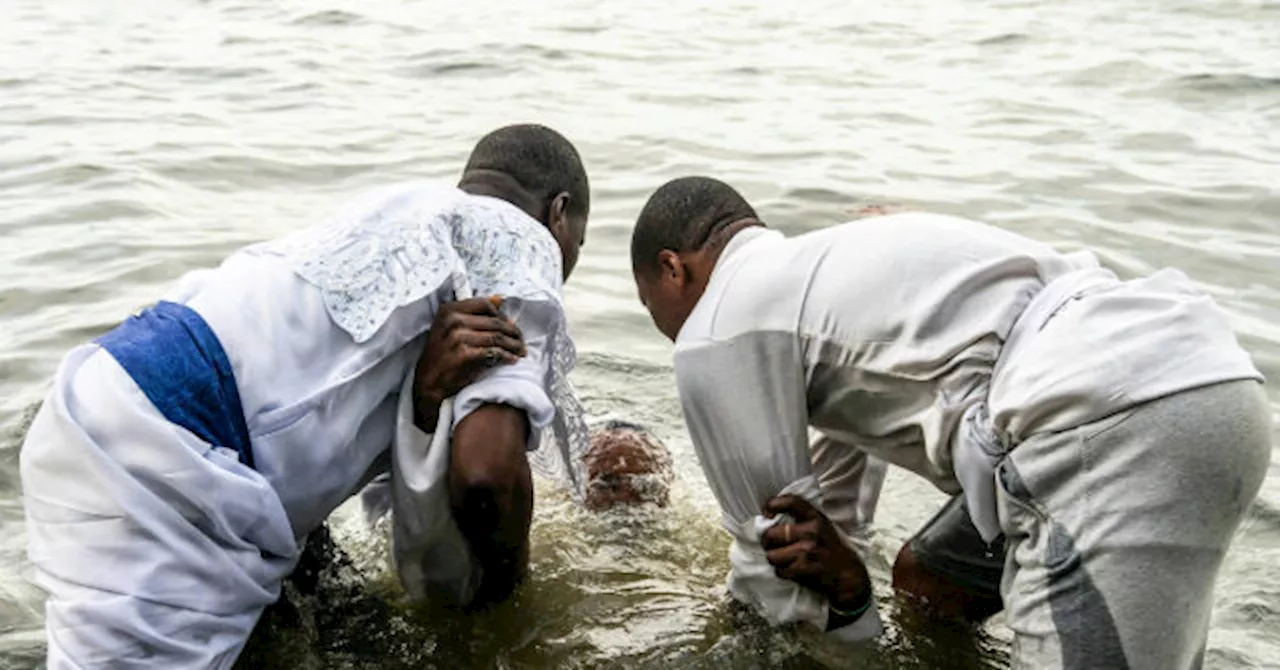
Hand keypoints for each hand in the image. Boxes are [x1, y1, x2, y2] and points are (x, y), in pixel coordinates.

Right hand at [413, 296, 525, 429]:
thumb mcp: (449, 327)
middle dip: (513, 332)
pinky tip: (512, 360)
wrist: (428, 381)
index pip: (485, 304)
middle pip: (494, 322)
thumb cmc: (442, 355)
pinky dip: (506, 357)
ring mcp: (457, 337)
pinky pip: (494, 353)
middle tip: (521, 341)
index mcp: (449, 310)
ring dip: (514, 345)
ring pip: (497, 337)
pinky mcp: (464, 354)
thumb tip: (500, 299)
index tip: (510, 325)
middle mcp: (452, 320)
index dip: (501, 315)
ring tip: (521, 351)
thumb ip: (472, 312)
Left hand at [761, 495, 872, 616]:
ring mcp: (806, 551)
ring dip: (775, 558)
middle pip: (771, 534)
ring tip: (784, 558)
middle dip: (769, 541)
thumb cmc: (830, 548)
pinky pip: (779, 570)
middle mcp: (811, 532)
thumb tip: (770, 518)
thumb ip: (801, 518)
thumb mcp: (822, 525)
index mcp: (815, 517)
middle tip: (773, 544)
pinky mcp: (802, 569)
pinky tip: (792, 569)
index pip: (791, 501)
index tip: (767, 511)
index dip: (773, 504)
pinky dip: (782, 571)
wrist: (847, 574)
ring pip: (772, 555)